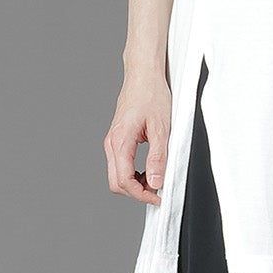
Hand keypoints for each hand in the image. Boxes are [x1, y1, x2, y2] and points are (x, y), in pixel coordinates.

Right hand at [104, 73, 171, 205]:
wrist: (143, 75)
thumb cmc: (152, 95)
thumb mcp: (161, 128)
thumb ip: (158, 157)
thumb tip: (156, 182)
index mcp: (120, 141)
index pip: (124, 181)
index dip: (141, 195)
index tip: (158, 198)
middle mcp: (111, 143)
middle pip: (116, 182)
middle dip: (136, 192)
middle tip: (157, 192)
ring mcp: (112, 141)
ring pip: (117, 174)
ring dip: (135, 183)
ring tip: (156, 179)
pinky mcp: (117, 139)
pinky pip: (119, 164)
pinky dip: (133, 173)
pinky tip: (149, 169)